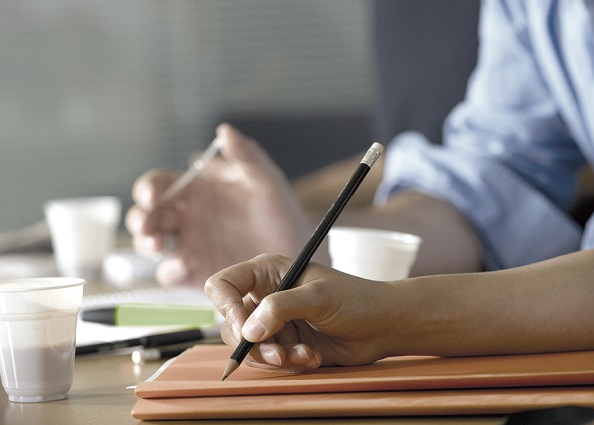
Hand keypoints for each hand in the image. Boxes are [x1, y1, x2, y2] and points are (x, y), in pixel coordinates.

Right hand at [126, 123, 311, 285]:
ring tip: (158, 243)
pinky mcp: (196, 272)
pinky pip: (172, 273)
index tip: (152, 195)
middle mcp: (187, 217)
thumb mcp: (267, 180)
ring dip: (145, 243)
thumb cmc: (281, 211)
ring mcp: (189, 245)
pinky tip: (182, 266)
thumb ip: (247, 156)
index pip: (159, 184)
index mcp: (197, 190)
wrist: (297, 250)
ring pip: (151, 243)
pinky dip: (169, 271)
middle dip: (140, 218)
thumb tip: (225, 130)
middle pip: (147, 215)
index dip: (148, 188)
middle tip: (148, 223)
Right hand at [204, 254, 400, 372]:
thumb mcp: (317, 297)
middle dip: (254, 344)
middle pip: (231, 324)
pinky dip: (288, 363)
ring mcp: (274, 322)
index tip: (245, 330)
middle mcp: (264, 296)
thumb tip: (248, 331)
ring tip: (304, 354)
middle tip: (278, 353)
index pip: (223, 286)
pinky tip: (312, 356)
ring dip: (274, 357)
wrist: (381, 325)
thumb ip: (280, 308)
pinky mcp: (284, 344)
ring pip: (249, 348)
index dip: (226, 308)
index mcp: (266, 273)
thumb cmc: (354, 300)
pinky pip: (269, 361)